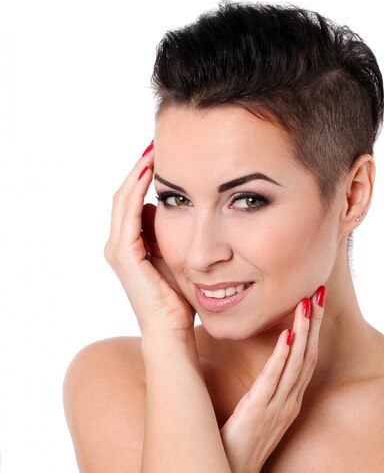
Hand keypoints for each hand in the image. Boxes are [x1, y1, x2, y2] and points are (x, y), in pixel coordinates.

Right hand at [104, 143, 195, 339]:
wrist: (171, 330)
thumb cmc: (177, 298)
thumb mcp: (174, 257)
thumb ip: (168, 234)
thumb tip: (170, 206)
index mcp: (128, 244)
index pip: (131, 199)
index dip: (144, 175)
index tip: (163, 153)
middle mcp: (117, 244)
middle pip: (124, 194)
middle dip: (140, 167)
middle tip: (156, 142)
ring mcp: (118, 249)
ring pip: (123, 198)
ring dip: (138, 172)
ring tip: (155, 149)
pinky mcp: (125, 255)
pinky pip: (129, 213)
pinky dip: (138, 190)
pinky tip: (153, 172)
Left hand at [219, 287, 325, 472]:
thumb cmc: (242, 440)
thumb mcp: (259, 410)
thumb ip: (265, 388)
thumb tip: (263, 366)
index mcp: (290, 398)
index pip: (306, 358)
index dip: (312, 329)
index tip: (313, 302)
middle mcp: (289, 400)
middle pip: (308, 355)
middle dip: (313, 322)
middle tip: (318, 292)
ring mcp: (277, 406)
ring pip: (296, 363)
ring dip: (302, 332)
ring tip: (304, 304)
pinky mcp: (258, 411)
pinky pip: (272, 381)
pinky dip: (280, 358)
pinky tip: (286, 337)